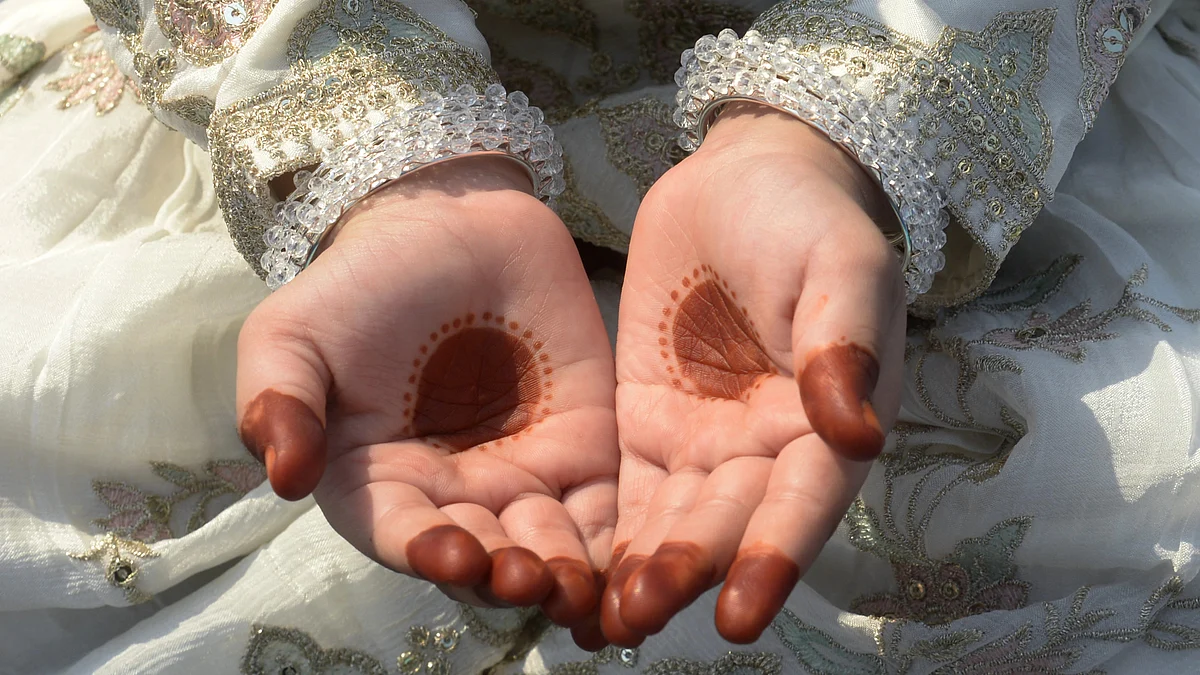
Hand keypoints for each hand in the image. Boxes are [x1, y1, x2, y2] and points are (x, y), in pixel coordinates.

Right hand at [235, 157, 616, 626]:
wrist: (454, 222)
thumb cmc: (363, 282)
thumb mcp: (294, 333)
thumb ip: (278, 400)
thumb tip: (281, 478)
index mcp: (378, 484)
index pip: (401, 533)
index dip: (424, 552)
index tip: (449, 554)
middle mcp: (452, 497)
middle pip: (482, 557)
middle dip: (504, 576)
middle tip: (528, 579)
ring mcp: (522, 477)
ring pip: (545, 547)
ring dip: (562, 576)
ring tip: (578, 586)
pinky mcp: (583, 451)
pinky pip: (601, 509)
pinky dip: (613, 544)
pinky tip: (628, 565)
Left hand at [605, 105, 905, 644]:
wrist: (739, 178)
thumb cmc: (805, 216)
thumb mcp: (840, 265)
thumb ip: (844, 344)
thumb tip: (858, 435)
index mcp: (827, 419)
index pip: (803, 501)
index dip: (773, 558)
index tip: (736, 616)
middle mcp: (768, 449)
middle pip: (730, 523)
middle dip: (690, 571)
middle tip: (641, 615)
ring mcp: (705, 442)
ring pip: (677, 521)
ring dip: (646, 571)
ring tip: (606, 619)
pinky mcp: (649, 426)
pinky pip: (632, 492)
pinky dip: (613, 537)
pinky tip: (581, 579)